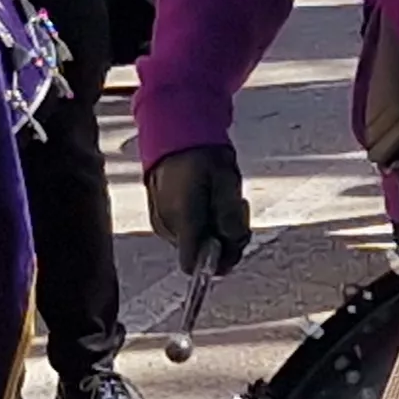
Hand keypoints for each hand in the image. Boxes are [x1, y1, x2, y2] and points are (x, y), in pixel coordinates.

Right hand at [144, 143, 253, 276]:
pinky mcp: (161, 219)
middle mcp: (166, 226)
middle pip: (199, 255)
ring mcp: (161, 223)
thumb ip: (230, 216)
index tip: (231, 239)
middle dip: (223, 240)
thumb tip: (232, 243)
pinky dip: (202, 223)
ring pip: (195, 243)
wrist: (176, 134)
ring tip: (224, 199)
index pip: (193, 265)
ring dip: (214, 230)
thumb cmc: (203, 155)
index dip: (216, 261)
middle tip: (237, 210)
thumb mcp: (227, 181)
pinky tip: (210, 201)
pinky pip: (187, 232)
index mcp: (182, 218)